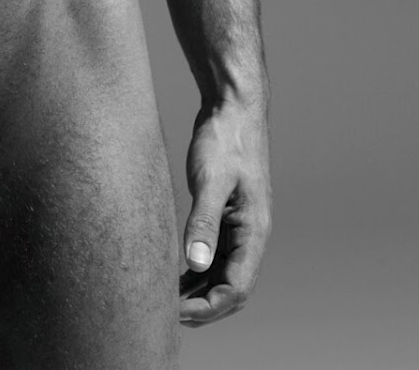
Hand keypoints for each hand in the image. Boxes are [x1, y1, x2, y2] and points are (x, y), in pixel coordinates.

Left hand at [179, 95, 270, 326]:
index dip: (208, 307)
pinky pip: (214, 255)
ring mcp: (239, 226)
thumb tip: (196, 264)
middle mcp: (250, 234)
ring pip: (221, 274)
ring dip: (198, 291)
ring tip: (164, 299)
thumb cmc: (226, 138)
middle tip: (164, 313)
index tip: (174, 311)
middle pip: (230, 289)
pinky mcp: (226, 214)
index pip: (236, 288)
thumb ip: (204, 222)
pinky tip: (173, 273)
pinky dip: (196, 270)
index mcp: (254, 231)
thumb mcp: (211, 179)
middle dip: (202, 307)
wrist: (233, 106)